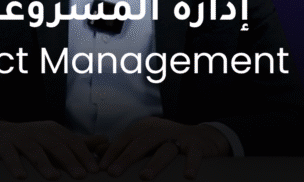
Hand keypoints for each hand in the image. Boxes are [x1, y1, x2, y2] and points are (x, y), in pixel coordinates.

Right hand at [0, 119, 105, 179]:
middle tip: (81, 176)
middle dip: (69, 161)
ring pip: (34, 151)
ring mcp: (20, 138)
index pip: (71, 142)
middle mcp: (38, 132)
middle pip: (56, 145)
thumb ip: (78, 143)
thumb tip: (104, 142)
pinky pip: (10, 156)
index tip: (95, 170)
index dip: (83, 155)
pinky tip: (21, 177)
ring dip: (44, 164)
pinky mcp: (4, 145)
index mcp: (53, 130)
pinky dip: (15, 165)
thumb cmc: (31, 139)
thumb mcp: (56, 139)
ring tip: (54, 178)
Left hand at [98, 117, 231, 179]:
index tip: (101, 168)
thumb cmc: (169, 142)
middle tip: (113, 173)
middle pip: (142, 142)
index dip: (113, 152)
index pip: (126, 138)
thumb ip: (126, 147)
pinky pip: (194, 155)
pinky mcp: (197, 146)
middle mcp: (162, 129)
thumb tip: (99, 153)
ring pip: (166, 149)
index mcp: (147, 127)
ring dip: (154, 163)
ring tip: (144, 177)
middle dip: (126, 158)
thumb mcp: (147, 141)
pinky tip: (188, 176)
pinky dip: (191, 164)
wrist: (204, 137)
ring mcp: (180, 137)